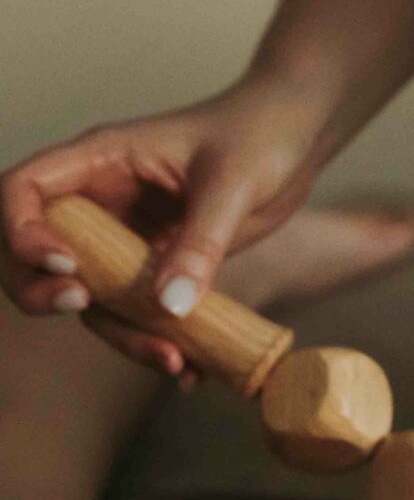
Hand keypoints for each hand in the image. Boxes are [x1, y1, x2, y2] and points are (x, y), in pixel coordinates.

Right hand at [0, 78, 327, 381]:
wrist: (299, 139)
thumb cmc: (261, 132)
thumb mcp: (233, 182)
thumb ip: (200, 241)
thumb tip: (169, 307)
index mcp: (102, 159)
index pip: (23, 191)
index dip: (23, 231)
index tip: (66, 264)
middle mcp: (102, 200)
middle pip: (32, 254)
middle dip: (43, 291)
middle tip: (83, 306)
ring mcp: (124, 237)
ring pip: (89, 297)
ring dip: (117, 334)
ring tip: (172, 360)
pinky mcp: (154, 266)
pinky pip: (136, 312)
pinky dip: (154, 341)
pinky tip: (192, 367)